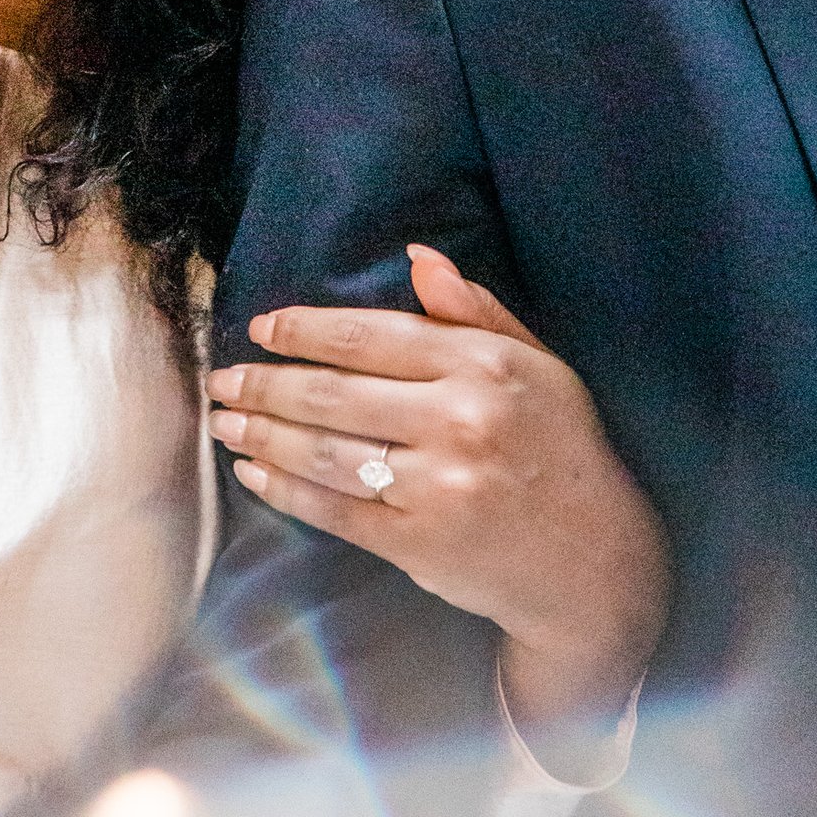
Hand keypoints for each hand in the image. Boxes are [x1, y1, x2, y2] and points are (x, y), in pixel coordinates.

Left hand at [207, 246, 670, 749]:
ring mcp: (436, 486)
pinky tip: (254, 471)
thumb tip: (419, 257)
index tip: (263, 328)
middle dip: (265, 383)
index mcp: (483, 366)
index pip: (370, 337)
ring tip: (225, 421)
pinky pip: (333, 511)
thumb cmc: (561, 448)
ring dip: (262, 434)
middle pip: (333, 394)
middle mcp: (458, 421)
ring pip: (324, 453)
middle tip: (224, 377)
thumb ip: (474, 312)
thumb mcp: (537, 365)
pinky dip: (285, 490)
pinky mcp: (418, 543)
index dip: (305, 330)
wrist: (592, 558)